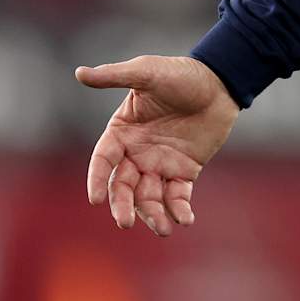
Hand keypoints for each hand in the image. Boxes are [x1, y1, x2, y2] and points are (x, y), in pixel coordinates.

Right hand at [76, 55, 240, 236]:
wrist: (220, 82)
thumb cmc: (180, 74)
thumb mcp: (147, 72)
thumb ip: (115, 76)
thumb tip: (80, 73)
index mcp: (122, 132)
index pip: (102, 161)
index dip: (96, 179)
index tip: (95, 199)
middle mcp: (136, 153)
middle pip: (123, 186)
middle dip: (122, 206)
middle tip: (125, 223)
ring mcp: (159, 164)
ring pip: (149, 197)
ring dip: (153, 215)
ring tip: (164, 228)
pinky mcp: (184, 171)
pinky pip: (177, 196)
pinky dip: (179, 209)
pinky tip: (185, 219)